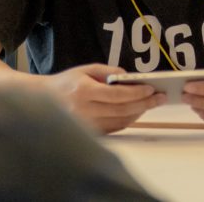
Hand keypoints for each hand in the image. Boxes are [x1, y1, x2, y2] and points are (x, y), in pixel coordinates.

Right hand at [47, 64, 164, 133]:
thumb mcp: (87, 69)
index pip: (116, 94)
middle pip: (122, 110)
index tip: (151, 88)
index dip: (137, 92)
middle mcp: (83, 111)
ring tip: (152, 103)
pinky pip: (114, 128)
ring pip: (120, 121)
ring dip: (139, 112)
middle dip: (145, 103)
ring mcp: (85, 125)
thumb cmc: (68, 82)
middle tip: (161, 98)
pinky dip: (128, 120)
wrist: (43, 101)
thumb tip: (131, 78)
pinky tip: (137, 111)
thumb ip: (109, 71)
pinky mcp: (88, 134)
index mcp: (83, 91)